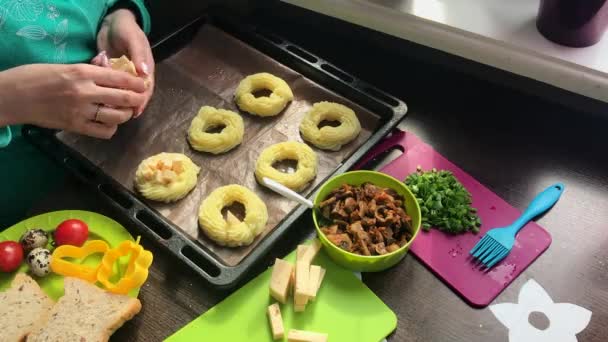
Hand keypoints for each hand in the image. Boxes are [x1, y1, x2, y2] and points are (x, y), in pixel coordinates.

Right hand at [0, 63, 146, 138]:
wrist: (15, 96)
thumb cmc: (38, 76)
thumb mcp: (65, 66)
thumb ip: (90, 70)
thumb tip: (111, 69)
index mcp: (83, 72)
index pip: (120, 78)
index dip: (136, 83)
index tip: (144, 85)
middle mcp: (85, 91)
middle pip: (124, 98)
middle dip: (137, 100)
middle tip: (141, 100)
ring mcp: (81, 111)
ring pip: (117, 116)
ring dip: (125, 115)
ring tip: (125, 112)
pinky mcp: (76, 126)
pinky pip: (104, 131)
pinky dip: (111, 128)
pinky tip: (108, 123)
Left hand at [96, 9, 154, 116]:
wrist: (112, 23)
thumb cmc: (127, 31)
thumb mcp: (134, 41)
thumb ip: (139, 56)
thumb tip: (144, 73)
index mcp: (145, 71)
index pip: (146, 91)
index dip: (141, 102)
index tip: (135, 111)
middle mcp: (134, 77)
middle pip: (132, 95)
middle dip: (125, 105)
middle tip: (117, 113)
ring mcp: (121, 77)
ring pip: (118, 93)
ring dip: (112, 99)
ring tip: (105, 107)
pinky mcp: (109, 75)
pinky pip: (106, 85)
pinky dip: (102, 87)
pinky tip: (96, 92)